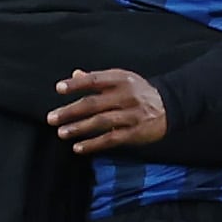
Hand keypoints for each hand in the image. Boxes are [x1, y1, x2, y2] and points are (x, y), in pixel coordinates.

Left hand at [50, 68, 166, 153]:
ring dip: (79, 128)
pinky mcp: (135, 132)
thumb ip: (98, 78)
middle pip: (93, 103)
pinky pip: (111, 139)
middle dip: (70, 111)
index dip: (76, 84)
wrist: (170, 106)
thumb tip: (75, 74)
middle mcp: (126, 96)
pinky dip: (93, 144)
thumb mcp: (122, 79)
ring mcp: (131, 115)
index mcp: (121, 79)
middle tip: (52, 118)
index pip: (94, 80)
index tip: (59, 89)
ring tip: (62, 133)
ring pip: (100, 122)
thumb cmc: (140, 92)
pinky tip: (78, 148)